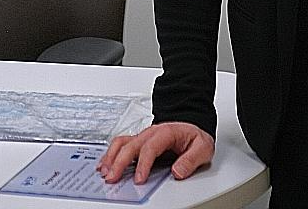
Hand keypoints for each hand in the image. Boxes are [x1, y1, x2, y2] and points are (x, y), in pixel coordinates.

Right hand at [98, 122, 214, 184]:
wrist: (192, 127)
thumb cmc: (194, 137)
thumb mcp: (202, 148)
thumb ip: (191, 160)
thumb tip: (177, 172)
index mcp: (166, 133)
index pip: (150, 148)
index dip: (142, 164)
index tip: (139, 179)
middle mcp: (151, 133)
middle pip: (130, 145)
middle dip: (119, 162)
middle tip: (113, 178)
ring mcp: (142, 136)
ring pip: (121, 143)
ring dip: (111, 157)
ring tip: (105, 172)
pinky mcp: (138, 141)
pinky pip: (120, 144)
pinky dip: (110, 154)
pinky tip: (105, 164)